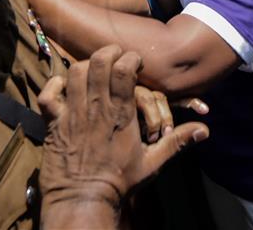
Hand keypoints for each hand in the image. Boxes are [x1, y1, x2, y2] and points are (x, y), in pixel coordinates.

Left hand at [39, 45, 209, 210]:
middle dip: (108, 52)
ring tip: (92, 68)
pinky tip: (63, 86)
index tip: (134, 61)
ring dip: (84, 65)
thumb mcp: (152, 163)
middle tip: (114, 55)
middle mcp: (96, 108)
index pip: (124, 71)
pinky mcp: (53, 123)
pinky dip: (54, 84)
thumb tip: (204, 131)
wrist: (83, 201)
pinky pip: (47, 93)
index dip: (130, 59)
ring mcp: (72, 114)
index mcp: (121, 115)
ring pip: (74, 72)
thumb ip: (177, 142)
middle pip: (99, 63)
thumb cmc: (119, 183)